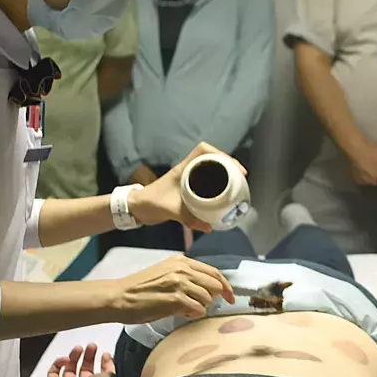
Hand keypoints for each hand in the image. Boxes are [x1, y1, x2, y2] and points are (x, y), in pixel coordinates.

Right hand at [47, 343, 115, 376]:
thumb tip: (107, 355)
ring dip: (74, 356)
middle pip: (85, 369)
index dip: (103, 362)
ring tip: (78, 348)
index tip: (104, 353)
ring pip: (70, 368)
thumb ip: (111, 367)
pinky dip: (59, 363)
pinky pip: (54, 372)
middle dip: (89, 356)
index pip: (101, 373)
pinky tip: (65, 359)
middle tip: (92, 346)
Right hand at [110, 254, 234, 322]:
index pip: (214, 272)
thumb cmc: (141, 289)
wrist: (119, 297)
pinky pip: (198, 309)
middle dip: (214, 298)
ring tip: (186, 309)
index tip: (230, 297)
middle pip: (215, 285)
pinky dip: (194, 314)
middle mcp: (182, 269)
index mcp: (181, 261)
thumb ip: (187, 277)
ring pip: (208, 298)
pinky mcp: (175, 299)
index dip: (225, 286)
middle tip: (204, 306)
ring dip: (201, 307)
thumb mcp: (166, 273)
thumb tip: (209, 290)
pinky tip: (183, 313)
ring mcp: (179, 283)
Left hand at [129, 142, 246, 229]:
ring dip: (224, 175)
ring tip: (236, 186)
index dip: (221, 155)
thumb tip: (209, 226)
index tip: (234, 167)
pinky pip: (206, 183)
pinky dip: (216, 187)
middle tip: (241, 178)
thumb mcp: (170, 210)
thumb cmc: (149, 203)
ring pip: (210, 170)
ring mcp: (186, 179)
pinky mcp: (187, 189)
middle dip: (229, 165)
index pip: (203, 150)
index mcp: (182, 169)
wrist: (135, 208)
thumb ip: (189, 218)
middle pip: (212, 159)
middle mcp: (186, 170)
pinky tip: (223, 198)